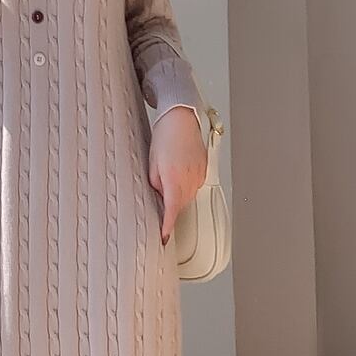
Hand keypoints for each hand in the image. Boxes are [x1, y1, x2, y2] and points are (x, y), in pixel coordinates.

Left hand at [148, 107, 207, 244]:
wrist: (180, 118)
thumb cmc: (165, 136)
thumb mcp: (151, 164)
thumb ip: (156, 185)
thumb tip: (159, 198)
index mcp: (174, 179)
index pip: (171, 210)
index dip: (167, 226)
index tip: (164, 237)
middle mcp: (189, 179)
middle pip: (180, 205)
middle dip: (170, 209)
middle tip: (159, 207)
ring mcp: (198, 174)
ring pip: (187, 196)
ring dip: (177, 196)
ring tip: (168, 180)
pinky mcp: (203, 169)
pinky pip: (193, 185)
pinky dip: (185, 186)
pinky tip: (177, 174)